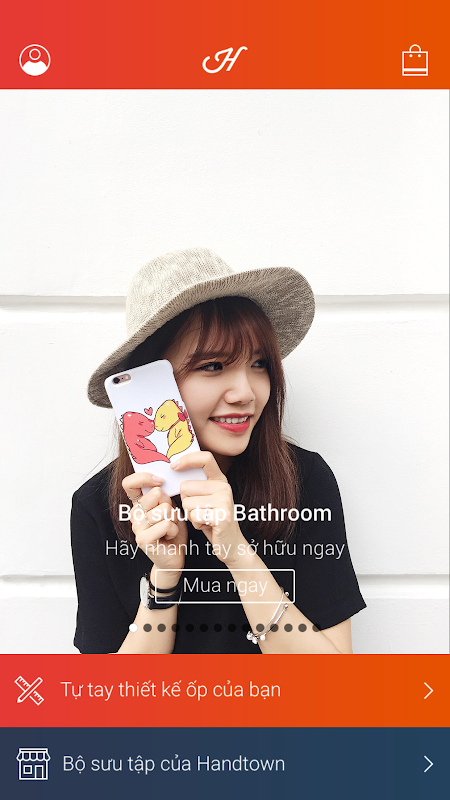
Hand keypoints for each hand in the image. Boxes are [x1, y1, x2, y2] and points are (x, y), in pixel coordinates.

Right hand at [122, 472, 187, 586]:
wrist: (172, 558)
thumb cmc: (172, 532)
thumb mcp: (171, 509)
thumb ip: (165, 496)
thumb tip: (163, 481)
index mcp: (139, 504)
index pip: (130, 483)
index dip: (144, 477)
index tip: (160, 480)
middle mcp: (134, 514)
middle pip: (156, 493)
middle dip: (170, 504)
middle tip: (170, 518)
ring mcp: (137, 527)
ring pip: (164, 510)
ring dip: (174, 520)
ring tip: (170, 529)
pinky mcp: (143, 539)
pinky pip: (165, 525)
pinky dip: (173, 530)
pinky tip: (169, 537)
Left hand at [172, 452, 245, 565]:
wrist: (231, 544)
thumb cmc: (212, 520)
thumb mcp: (205, 498)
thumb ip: (195, 485)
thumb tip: (173, 469)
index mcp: (220, 480)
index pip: (205, 458)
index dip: (187, 459)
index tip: (173, 466)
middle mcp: (224, 487)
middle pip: (186, 486)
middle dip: (186, 502)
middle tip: (200, 511)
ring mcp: (224, 501)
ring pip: (187, 503)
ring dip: (191, 515)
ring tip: (204, 519)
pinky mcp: (221, 516)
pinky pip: (194, 516)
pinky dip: (196, 524)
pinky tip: (207, 526)